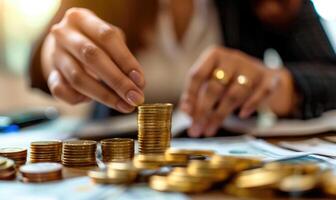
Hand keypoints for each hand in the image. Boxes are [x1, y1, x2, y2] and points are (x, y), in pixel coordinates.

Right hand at [41, 8, 144, 112]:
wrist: (64, 44)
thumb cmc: (95, 42)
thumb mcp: (109, 40)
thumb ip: (123, 58)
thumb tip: (137, 83)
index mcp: (81, 19)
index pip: (107, 37)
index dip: (126, 61)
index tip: (140, 81)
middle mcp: (64, 34)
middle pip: (92, 57)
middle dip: (117, 81)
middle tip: (135, 98)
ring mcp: (54, 55)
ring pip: (78, 79)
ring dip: (104, 96)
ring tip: (124, 106)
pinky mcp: (49, 74)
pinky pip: (62, 92)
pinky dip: (80, 99)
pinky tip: (93, 100)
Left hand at [180, 46, 296, 136]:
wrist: (261, 74)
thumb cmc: (228, 80)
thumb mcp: (210, 82)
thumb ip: (196, 96)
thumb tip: (187, 112)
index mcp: (214, 55)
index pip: (197, 75)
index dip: (190, 96)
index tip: (186, 114)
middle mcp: (232, 58)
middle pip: (215, 87)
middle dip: (203, 111)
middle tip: (196, 129)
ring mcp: (252, 68)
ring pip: (235, 94)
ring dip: (220, 115)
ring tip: (209, 130)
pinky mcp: (269, 79)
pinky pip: (261, 93)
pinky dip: (251, 105)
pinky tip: (242, 115)